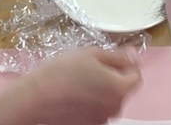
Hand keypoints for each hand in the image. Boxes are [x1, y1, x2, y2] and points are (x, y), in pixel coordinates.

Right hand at [18, 48, 141, 124]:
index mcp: (120, 87)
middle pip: (122, 89)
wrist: (34, 98)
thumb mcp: (91, 53)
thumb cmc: (61, 72)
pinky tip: (73, 95)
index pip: (135, 75)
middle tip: (89, 68)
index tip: (112, 57)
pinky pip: (96, 110)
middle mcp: (115, 108)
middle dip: (111, 77)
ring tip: (77, 82)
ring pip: (108, 100)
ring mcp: (102, 120)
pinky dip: (89, 103)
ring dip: (100, 90)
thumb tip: (133, 56)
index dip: (126, 64)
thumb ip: (118, 56)